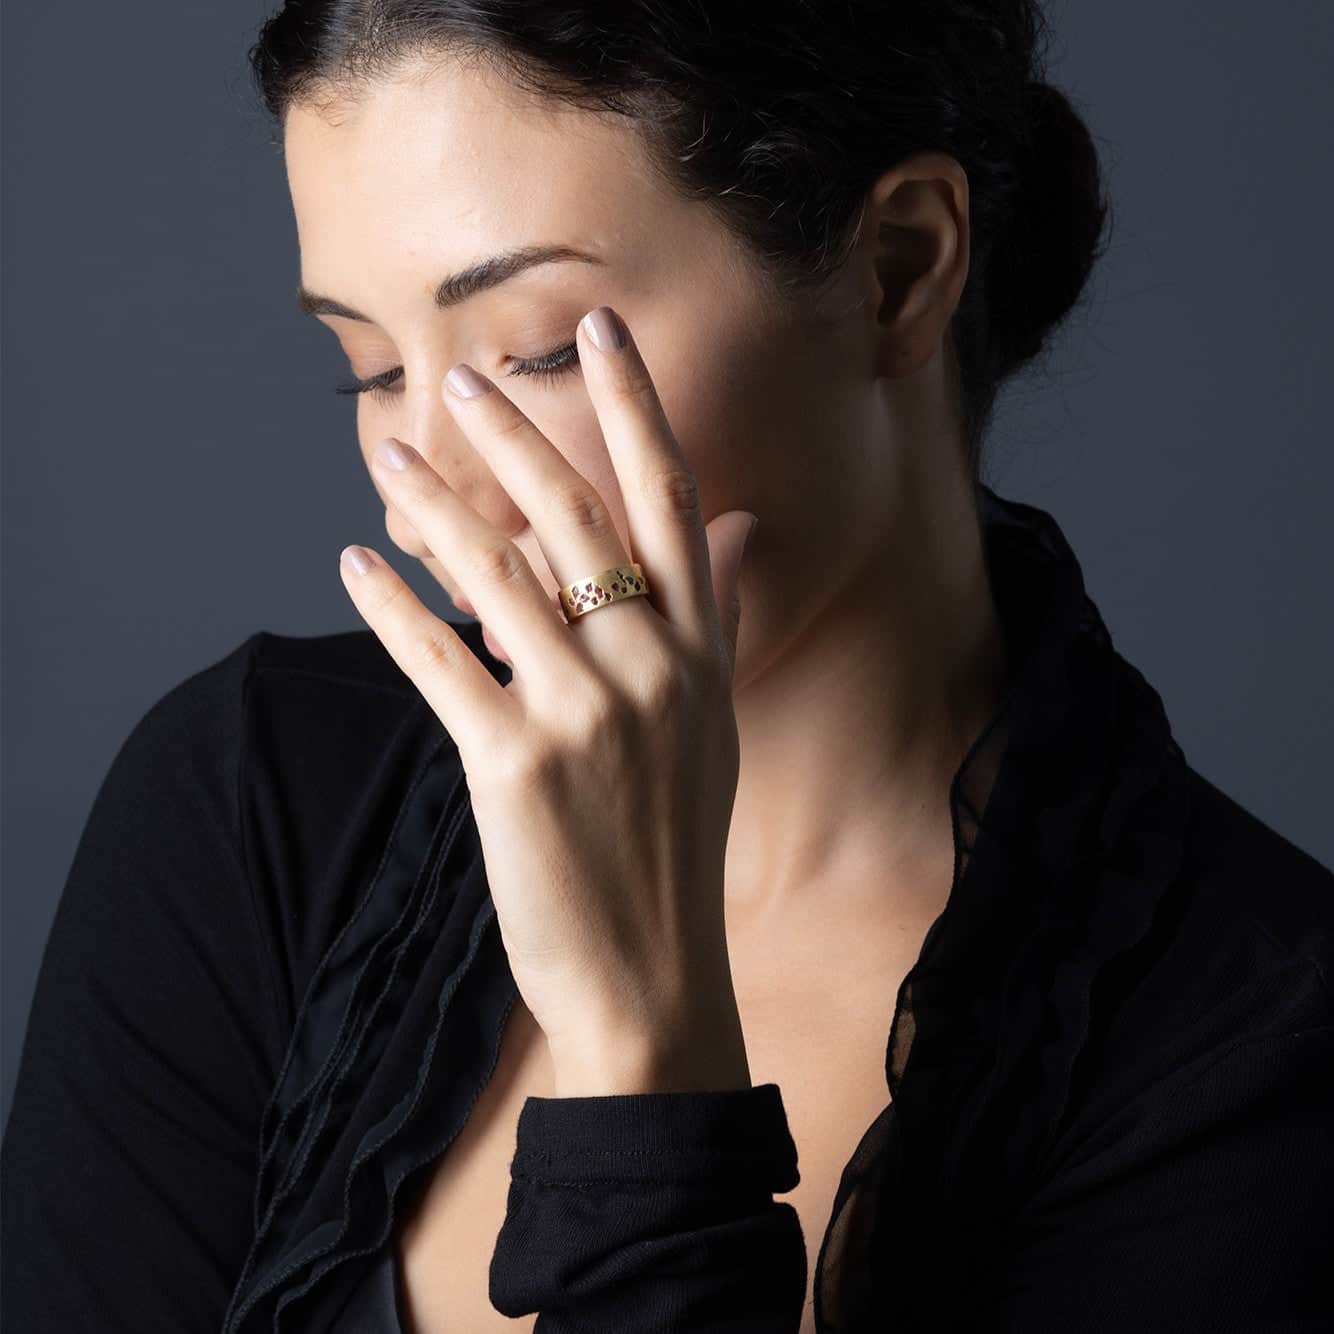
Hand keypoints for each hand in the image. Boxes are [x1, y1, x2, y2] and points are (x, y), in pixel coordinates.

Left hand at [338, 305, 758, 1093]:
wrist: (654, 969)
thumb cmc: (676, 842)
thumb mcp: (715, 723)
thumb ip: (722, 616)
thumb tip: (738, 527)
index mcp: (699, 651)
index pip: (670, 499)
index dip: (632, 408)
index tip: (598, 333)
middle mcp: (649, 666)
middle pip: (572, 516)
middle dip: (513, 433)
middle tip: (458, 376)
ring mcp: (584, 713)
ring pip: (494, 574)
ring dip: (432, 506)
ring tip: (383, 454)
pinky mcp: (514, 764)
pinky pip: (439, 661)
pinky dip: (389, 606)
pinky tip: (353, 561)